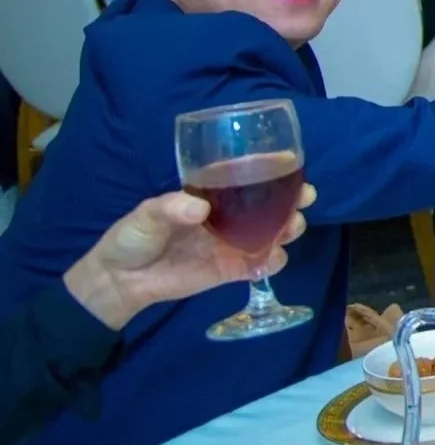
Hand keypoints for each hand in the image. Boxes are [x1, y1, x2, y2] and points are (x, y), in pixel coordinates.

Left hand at [63, 186, 316, 331]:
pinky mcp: (230, 269)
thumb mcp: (145, 215)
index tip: (290, 162)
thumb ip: (170, 208)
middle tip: (304, 198)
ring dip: (289, 227)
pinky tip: (274, 258)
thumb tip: (200, 208)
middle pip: (269, 203)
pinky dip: (273, 261)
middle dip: (292, 198)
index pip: (244, 175)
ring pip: (272, 231)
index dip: (269, 167)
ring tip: (292, 228)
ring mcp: (231, 243)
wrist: (120, 282)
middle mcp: (227, 216)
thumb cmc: (131, 238)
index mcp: (209, 195)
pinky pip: (260, 264)